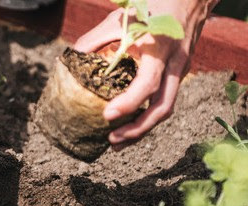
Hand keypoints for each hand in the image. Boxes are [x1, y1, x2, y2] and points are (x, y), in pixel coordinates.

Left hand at [74, 0, 219, 148]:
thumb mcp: (122, 18)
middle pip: (162, 108)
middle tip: (112, 141)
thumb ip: (96, 37)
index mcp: (160, 48)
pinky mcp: (179, 74)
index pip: (147, 83)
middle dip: (137, 129)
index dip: (129, 103)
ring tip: (118, 141)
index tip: (107, 115)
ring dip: (142, 129)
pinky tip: (130, 124)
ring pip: (166, 109)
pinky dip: (148, 116)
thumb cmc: (153, 4)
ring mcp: (181, 71)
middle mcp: (175, 64)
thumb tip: (74, 57)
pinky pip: (166, 100)